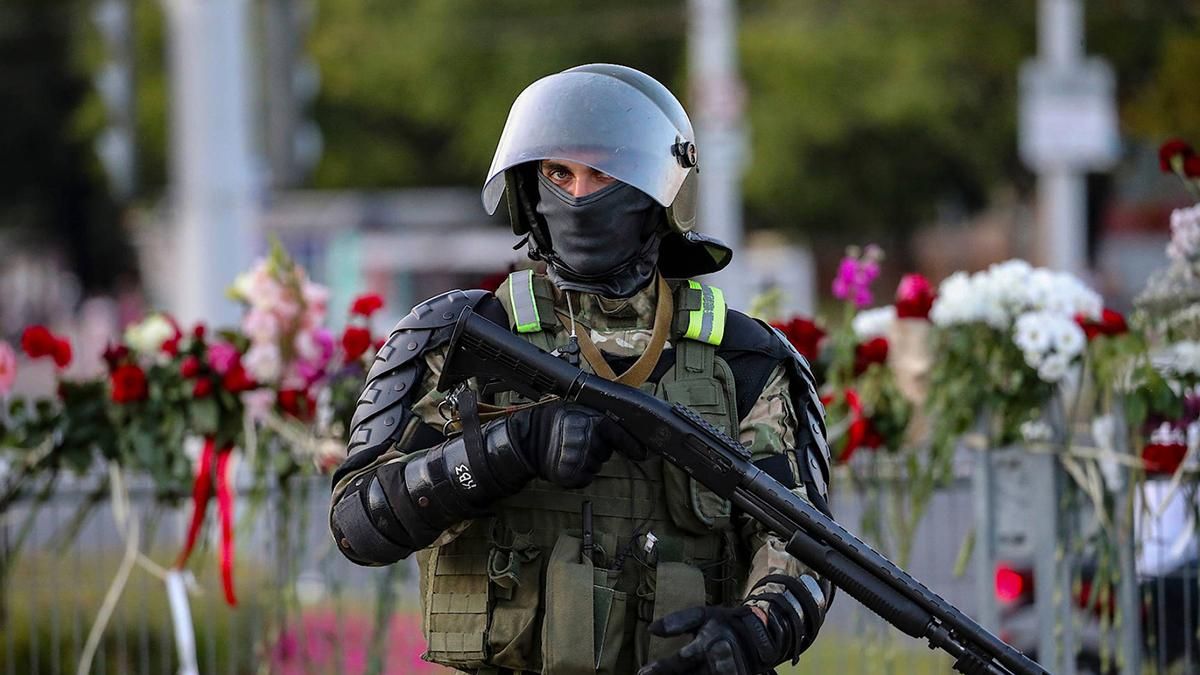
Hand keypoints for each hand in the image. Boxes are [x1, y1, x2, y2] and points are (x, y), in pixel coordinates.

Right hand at [508, 403, 641, 487]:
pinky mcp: (573, 477)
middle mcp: (587, 441)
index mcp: (588, 420)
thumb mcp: (575, 410)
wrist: (525, 441)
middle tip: (578, 440)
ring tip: (569, 450)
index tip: (642, 453)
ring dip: (588, 460)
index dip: (630, 443)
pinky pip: (586, 478)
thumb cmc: (550, 422)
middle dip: (597, 447)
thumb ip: (598, 416)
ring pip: (596, 465)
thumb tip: (624, 428)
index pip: (616, 432)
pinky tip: (567, 462)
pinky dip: (579, 473)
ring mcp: (580, 460)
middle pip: (606, 450)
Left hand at [638, 605, 785, 674]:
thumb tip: (651, 629)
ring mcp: (724, 674)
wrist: (760, 636)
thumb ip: (678, 621)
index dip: (661, 669)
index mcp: (708, 643)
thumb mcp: (704, 614)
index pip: (680, 660)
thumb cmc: (726, 622)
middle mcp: (716, 663)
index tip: (643, 673)